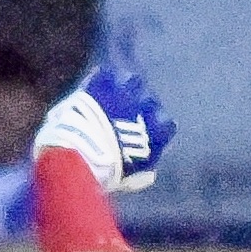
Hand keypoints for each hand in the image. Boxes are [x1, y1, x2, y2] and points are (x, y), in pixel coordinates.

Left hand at [37, 61, 172, 194]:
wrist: (83, 152)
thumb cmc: (109, 171)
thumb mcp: (133, 177)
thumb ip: (143, 167)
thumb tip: (146, 170)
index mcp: (159, 130)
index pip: (167, 124)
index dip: (156, 127)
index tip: (146, 133)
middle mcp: (147, 107)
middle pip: (149, 100)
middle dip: (140, 105)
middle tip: (125, 113)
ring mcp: (125, 92)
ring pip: (132, 81)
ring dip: (125, 87)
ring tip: (114, 93)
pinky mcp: (102, 83)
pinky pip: (106, 74)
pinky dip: (102, 80)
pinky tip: (96, 86)